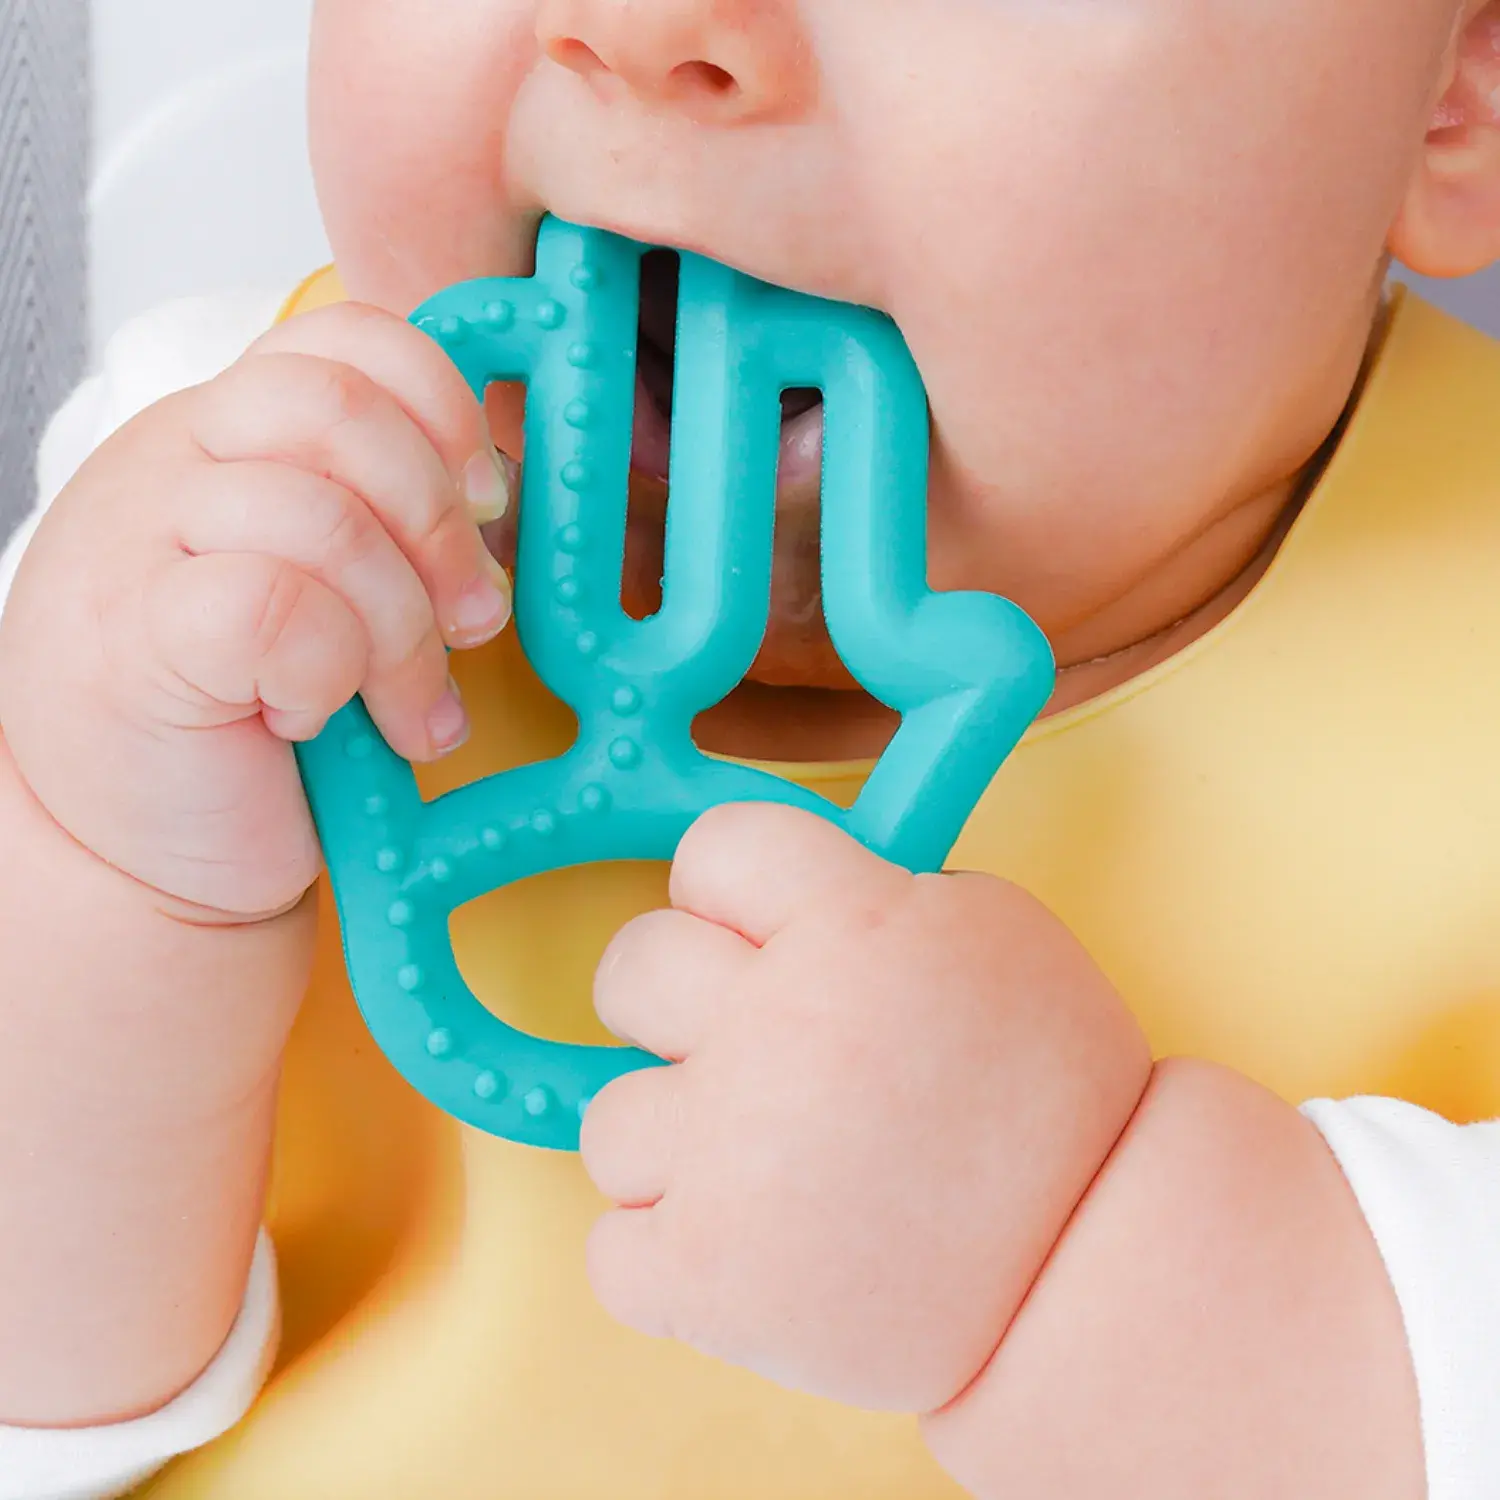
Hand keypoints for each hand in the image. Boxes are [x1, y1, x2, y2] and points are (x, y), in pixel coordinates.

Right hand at [0, 301, 513, 918]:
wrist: (141, 853)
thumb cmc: (249, 729)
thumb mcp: (334, 596)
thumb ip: (389, 529)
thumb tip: (500, 512)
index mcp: (231, 437)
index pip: (346, 340)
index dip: (443, 407)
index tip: (488, 504)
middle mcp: (175, 464)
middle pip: (336, 403)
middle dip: (439, 521)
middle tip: (472, 620)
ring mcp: (140, 541)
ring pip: (320, 517)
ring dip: (402, 631)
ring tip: (412, 710)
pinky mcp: (136, 638)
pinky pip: (274, 607)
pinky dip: (327, 672)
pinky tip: (314, 720)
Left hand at [581, 803, 1152, 1413]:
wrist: (1091, 1268)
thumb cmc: (1054, 1101)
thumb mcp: (998, 938)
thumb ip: (877, 896)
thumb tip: (775, 902)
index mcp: (852, 926)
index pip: (717, 846)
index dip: (723, 888)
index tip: (741, 927)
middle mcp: (773, 1024)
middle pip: (634, 967)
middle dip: (674, 1002)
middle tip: (739, 1048)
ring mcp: (729, 1153)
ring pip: (611, 1119)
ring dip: (677, 1146)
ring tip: (766, 1174)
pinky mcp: (707, 1274)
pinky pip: (612, 1249)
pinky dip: (667, 1260)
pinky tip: (748, 1250)